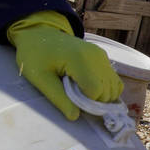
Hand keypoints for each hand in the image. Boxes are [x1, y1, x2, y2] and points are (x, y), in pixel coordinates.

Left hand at [6, 11, 122, 119]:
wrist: (39, 32)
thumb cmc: (35, 55)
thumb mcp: (39, 78)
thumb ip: (58, 98)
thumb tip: (74, 117)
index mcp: (79, 60)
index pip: (96, 91)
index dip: (86, 103)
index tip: (71, 101)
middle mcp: (96, 56)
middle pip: (107, 91)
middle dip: (94, 101)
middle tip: (74, 96)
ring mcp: (101, 56)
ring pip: (114, 87)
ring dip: (101, 96)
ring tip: (81, 91)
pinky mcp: (103, 57)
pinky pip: (113, 80)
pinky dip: (105, 88)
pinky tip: (89, 87)